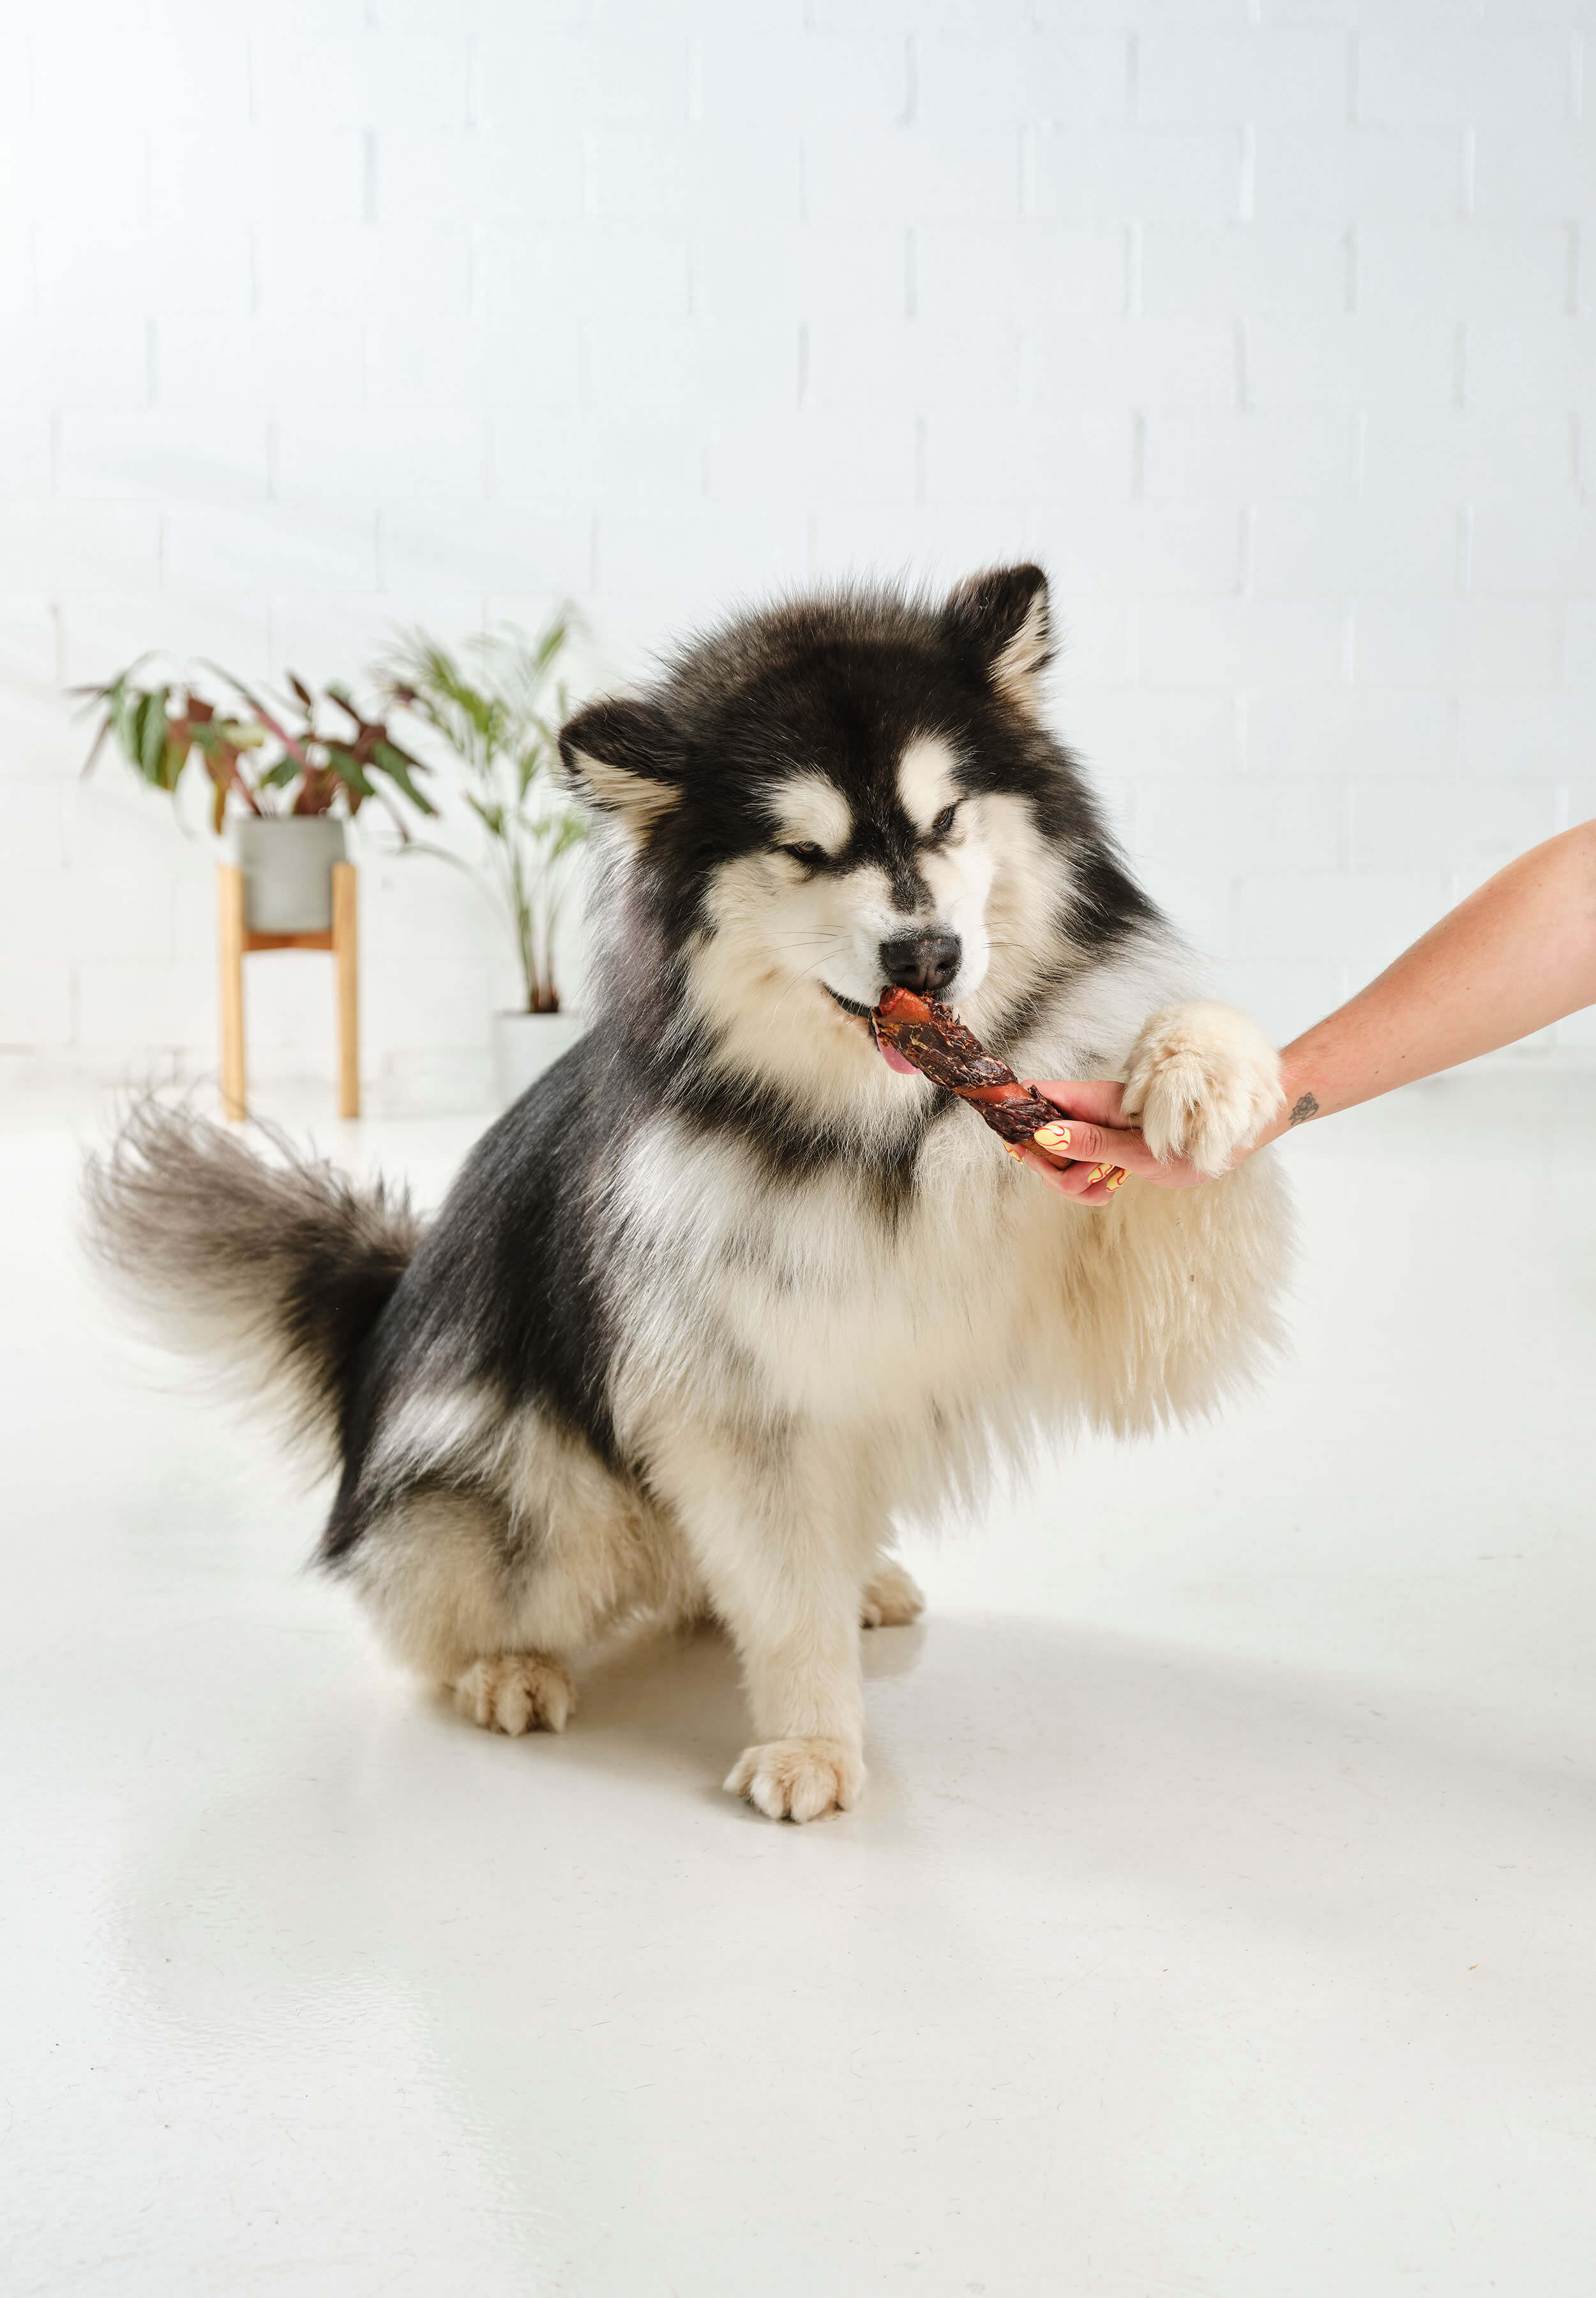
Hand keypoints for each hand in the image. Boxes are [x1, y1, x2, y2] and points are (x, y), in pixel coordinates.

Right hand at [1011, 1080, 1210, 1204]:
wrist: (1218, 1149)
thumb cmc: (1188, 1142)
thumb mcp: (1139, 1148)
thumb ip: (1092, 1141)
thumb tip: (1046, 1133)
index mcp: (1093, 1100)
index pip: (1036, 1094)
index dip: (1021, 1120)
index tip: (1025, 1150)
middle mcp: (1086, 1115)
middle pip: (1038, 1143)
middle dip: (1057, 1171)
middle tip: (1093, 1173)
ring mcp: (1091, 1136)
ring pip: (1057, 1169)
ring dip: (1079, 1186)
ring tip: (1113, 1177)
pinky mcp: (1098, 1156)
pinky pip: (1076, 1183)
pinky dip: (1091, 1191)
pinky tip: (1116, 1183)